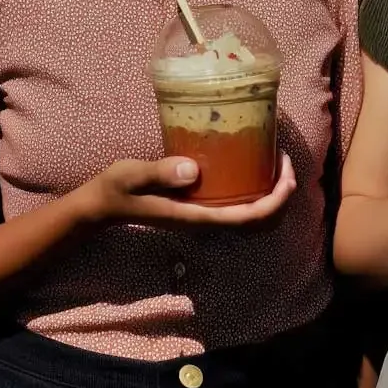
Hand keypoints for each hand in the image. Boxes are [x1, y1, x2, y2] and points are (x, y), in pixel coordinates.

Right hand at [76, 152, 296, 228]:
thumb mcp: (131, 175)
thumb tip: (193, 170)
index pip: (248, 218)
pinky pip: (240, 210)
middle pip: (259, 224)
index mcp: (196, 217)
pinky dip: (258, 195)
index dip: (275, 200)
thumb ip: (159, 172)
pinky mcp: (201, 211)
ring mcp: (204, 219)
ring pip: (253, 220)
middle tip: (286, 164)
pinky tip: (255, 170)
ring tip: (278, 165)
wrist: (101, 207)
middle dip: (282, 197)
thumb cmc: (116, 189)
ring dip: (273, 197)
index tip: (286, 173)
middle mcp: (205, 223)